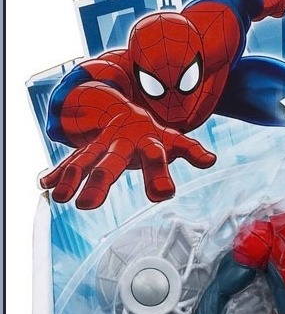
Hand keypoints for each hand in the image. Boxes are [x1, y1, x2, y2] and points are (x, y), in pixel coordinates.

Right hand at [41, 104, 215, 208]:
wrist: (123, 108)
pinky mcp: (87, 150)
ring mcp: (102, 146)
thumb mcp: (174, 141)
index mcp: (148, 142)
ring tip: (61, 198)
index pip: (155, 156)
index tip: (162, 195)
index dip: (159, 174)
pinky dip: (58, 173)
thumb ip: (191, 150)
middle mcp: (122, 143)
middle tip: (87, 205)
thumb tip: (210, 158)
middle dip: (99, 182)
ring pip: (85, 161)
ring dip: (72, 179)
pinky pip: (71, 161)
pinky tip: (45, 186)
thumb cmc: (153, 134)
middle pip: (112, 163)